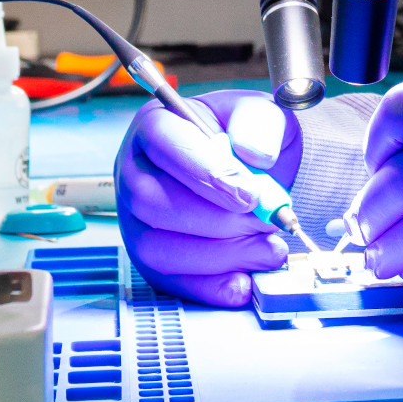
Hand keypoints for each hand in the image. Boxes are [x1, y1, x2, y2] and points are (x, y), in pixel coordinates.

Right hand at [115, 91, 301, 306]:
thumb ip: (261, 124)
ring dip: (219, 255)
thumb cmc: (244, 138)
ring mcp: (135, 219)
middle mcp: (134, 172)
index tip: (250, 194)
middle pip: (151, 202)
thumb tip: (255, 154)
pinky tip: (243, 282)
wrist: (249, 171)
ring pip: (156, 247)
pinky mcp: (149, 258)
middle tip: (264, 221)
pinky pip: (168, 281)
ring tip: (267, 248)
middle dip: (217, 220)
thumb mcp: (261, 114)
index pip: (164, 144)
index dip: (205, 171)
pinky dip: (208, 287)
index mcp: (156, 125)